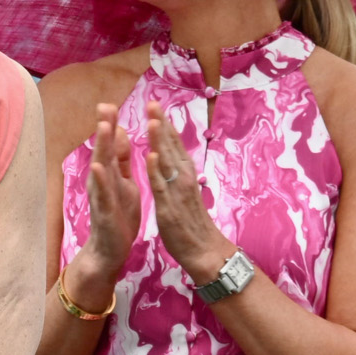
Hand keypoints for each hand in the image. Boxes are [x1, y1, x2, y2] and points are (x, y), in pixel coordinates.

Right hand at [66, 103, 140, 309]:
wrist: (109, 249)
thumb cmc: (117, 214)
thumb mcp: (122, 182)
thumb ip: (120, 159)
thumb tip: (118, 132)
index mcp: (111, 174)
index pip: (111, 145)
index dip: (111, 124)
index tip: (111, 103)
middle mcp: (102, 181)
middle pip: (103, 150)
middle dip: (104, 128)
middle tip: (104, 105)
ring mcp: (101, 196)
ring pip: (100, 168)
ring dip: (101, 147)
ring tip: (102, 127)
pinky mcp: (104, 211)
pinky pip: (102, 194)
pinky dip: (100, 180)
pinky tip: (98, 167)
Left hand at [143, 102, 235, 282]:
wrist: (204, 251)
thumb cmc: (191, 223)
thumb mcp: (184, 193)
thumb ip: (178, 175)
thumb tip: (172, 158)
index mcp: (184, 176)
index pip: (173, 146)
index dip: (165, 126)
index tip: (156, 106)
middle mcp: (184, 180)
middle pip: (172, 148)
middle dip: (162, 125)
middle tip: (153, 102)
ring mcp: (178, 193)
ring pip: (168, 163)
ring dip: (160, 141)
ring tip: (153, 120)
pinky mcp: (170, 208)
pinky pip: (162, 187)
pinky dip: (157, 171)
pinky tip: (151, 156)